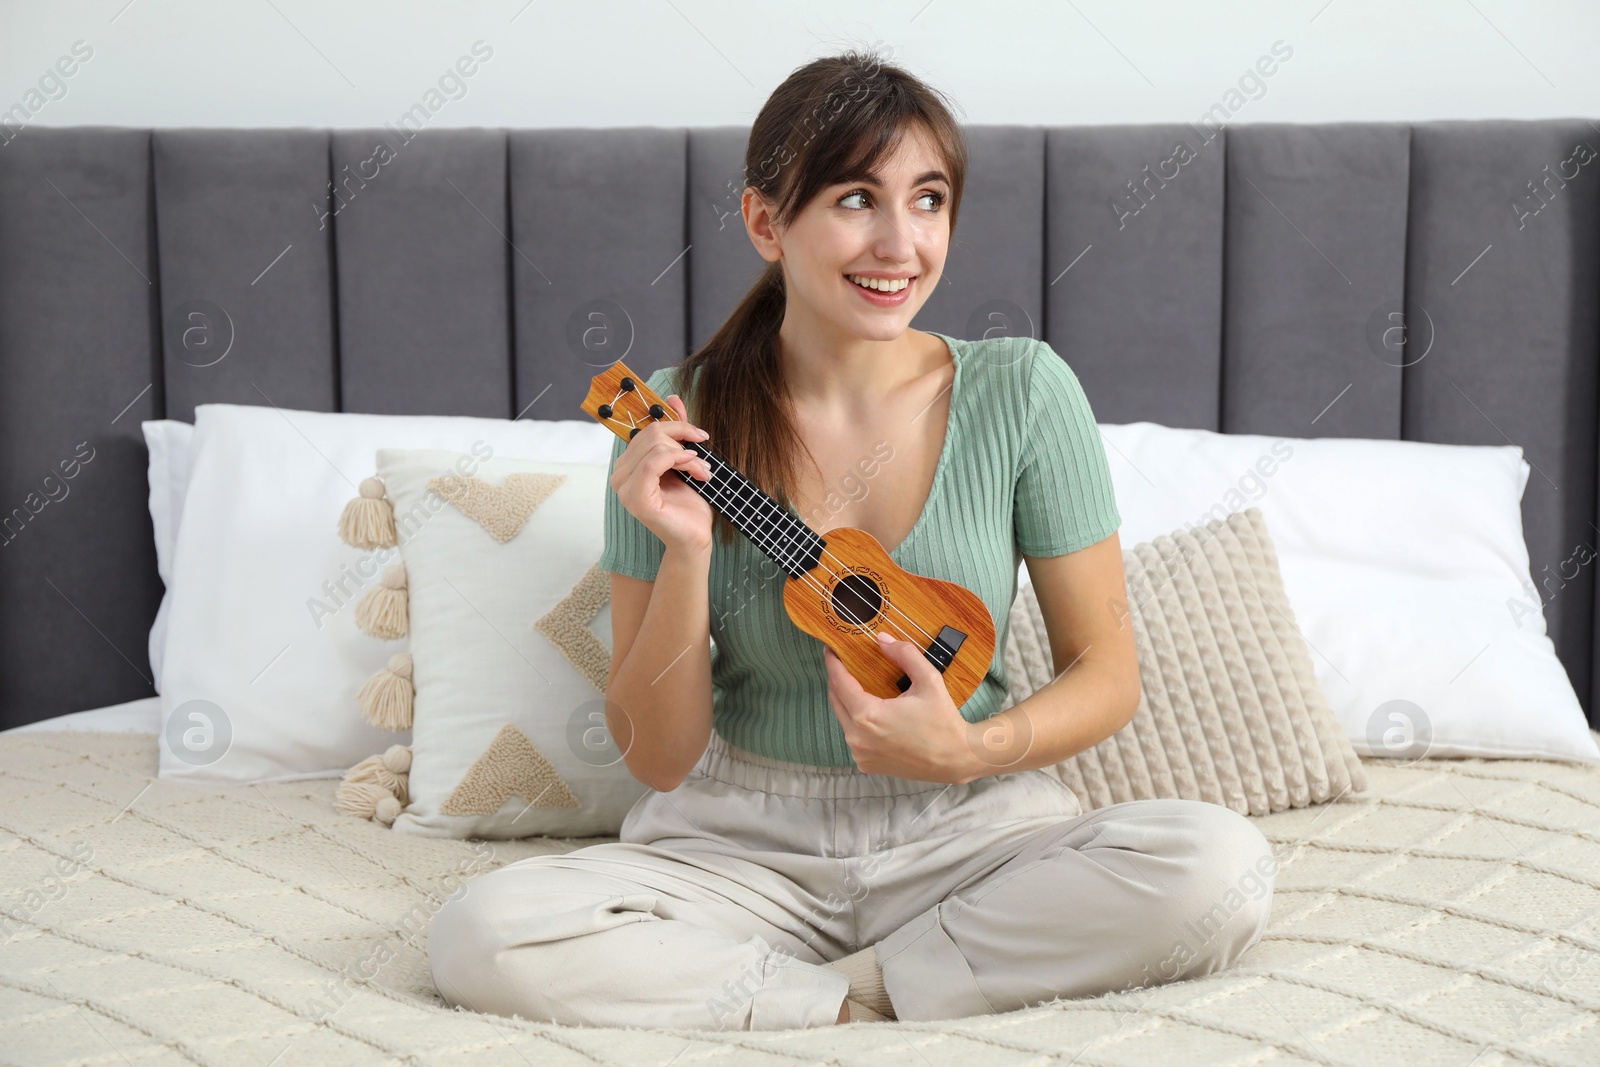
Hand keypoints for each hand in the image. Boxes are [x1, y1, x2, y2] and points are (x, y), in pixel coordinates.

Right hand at [610, 393, 715, 555]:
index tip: (700, 436)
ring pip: (655, 446)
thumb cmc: (690, 503)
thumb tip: (671, 398)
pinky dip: (679, 460)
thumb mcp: (685, 459)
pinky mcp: (635, 499)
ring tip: (703, 471)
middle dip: (684, 441)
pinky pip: (654, 462)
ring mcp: (624, 488)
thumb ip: (676, 431)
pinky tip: (694, 470)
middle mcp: (619, 475)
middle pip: (651, 434)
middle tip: (705, 460)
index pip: (647, 430)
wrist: (695, 536)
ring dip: (688, 455)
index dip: (675, 426)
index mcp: (627, 465)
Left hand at [822, 631, 978, 783]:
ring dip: (846, 701)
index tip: (831, 649)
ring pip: (843, 719)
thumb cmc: (943, 721)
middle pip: (836, 700)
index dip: (833, 663)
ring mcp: (859, 754)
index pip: (839, 683)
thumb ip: (904, 655)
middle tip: (843, 662)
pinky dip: (856, 722)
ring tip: (857, 684)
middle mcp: (857, 737)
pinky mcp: (866, 765)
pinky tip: (869, 711)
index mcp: (868, 715)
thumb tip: (881, 639)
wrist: (955, 759)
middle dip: (837, 679)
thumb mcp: (929, 680)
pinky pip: (853, 736)